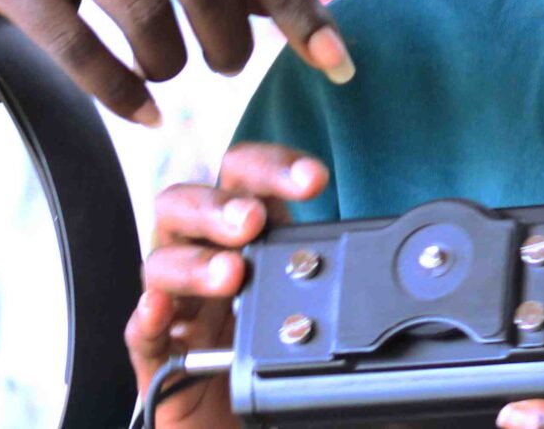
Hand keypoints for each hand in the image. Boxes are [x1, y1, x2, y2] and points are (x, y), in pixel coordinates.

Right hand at [124, 142, 330, 428]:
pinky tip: (160, 309)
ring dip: (194, 261)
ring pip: (161, 262)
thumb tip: (404, 312)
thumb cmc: (288, 374)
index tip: (313, 178)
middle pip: (190, 205)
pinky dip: (147, 316)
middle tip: (252, 220)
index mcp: (252, 242)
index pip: (248, 180)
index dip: (274, 167)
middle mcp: (209, 266)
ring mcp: (181, 312)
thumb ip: (353, 311)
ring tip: (230, 273)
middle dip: (219, 205)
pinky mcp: (158, 362)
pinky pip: (140, 332)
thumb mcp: (327, 329)